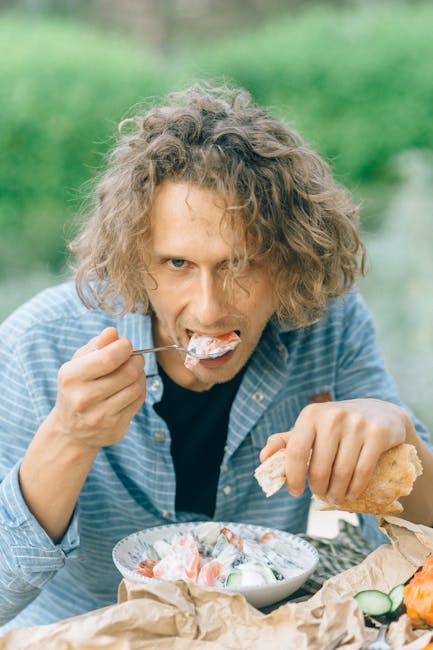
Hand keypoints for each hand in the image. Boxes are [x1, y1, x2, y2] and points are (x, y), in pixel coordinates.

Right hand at [46, 327, 145, 450]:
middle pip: (127, 372)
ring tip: (133, 371)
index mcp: (72, 377)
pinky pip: (138, 401)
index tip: (125, 345)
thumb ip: (96, 345)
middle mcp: (84, 398)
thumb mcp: (77, 364)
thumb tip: (113, 332)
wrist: (70, 431)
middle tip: (134, 358)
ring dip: (140, 374)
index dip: (124, 347)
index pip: (109, 357)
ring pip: (136, 386)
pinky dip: (140, 389)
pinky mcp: (115, 427)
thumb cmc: (76, 388)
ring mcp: (100, 415)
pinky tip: (131, 386)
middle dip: (136, 360)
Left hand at [260, 398, 409, 503]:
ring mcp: (357, 424)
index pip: (296, 451)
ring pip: (341, 473)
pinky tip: (350, 494)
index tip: (295, 492)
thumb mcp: (312, 427)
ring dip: (337, 493)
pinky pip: (362, 472)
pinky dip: (354, 490)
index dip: (292, 476)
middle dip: (318, 489)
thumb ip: (287, 442)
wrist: (381, 413)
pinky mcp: (377, 434)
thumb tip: (263, 458)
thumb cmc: (338, 425)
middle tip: (321, 495)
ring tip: (335, 497)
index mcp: (311, 414)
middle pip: (319, 468)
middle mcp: (332, 416)